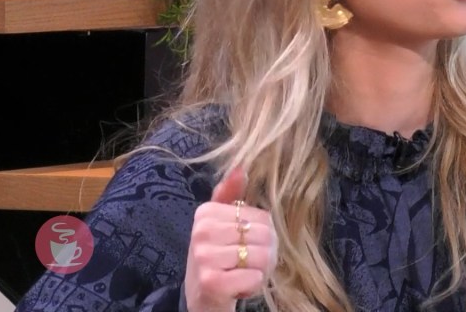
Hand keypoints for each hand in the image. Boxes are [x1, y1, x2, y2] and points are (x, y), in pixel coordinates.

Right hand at [184, 166, 277, 311]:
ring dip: (259, 271)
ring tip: (242, 274)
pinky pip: (254, 277)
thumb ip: (230, 196)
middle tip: (247, 264)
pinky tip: (237, 287)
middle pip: (265, 235)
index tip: (244, 245)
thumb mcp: (220, 225)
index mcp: (206, 213)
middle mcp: (201, 231)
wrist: (201, 298)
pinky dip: (253, 285)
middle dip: (265, 254)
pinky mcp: (211, 281)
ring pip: (262, 256)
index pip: (262, 216)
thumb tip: (241, 168)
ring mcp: (204, 257)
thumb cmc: (215, 258)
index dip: (263, 234)